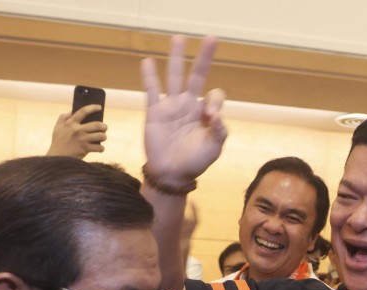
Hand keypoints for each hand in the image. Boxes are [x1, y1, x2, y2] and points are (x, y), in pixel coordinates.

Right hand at [46, 105, 107, 157]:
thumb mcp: (57, 128)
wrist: (57, 159)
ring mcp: (82, 140)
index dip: (93, 107)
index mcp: (70, 123)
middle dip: (104, 126)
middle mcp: (77, 130)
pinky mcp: (85, 149)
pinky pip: (100, 147)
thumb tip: (72, 111)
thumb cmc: (58, 142)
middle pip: (97, 125)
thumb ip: (63, 118)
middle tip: (104, 127)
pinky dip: (101, 148)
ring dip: (104, 137)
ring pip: (101, 136)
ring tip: (102, 137)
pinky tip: (99, 148)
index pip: (83, 111)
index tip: (99, 107)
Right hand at [141, 35, 226, 186]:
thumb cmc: (195, 162)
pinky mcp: (155, 112)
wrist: (172, 174)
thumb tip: (216, 116)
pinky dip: (149, 78)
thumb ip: (219, 132)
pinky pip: (152, 92)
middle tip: (211, 38)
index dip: (214, 102)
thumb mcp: (213, 148)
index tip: (210, 117)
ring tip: (178, 39)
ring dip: (177, 58)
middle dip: (204, 59)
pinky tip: (148, 62)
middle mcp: (189, 105)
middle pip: (197, 76)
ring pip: (175, 78)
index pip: (214, 96)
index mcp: (205, 114)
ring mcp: (171, 107)